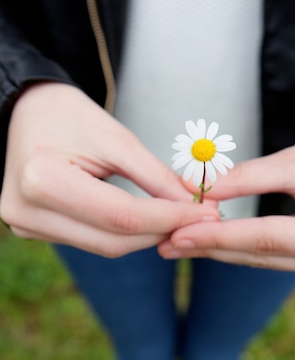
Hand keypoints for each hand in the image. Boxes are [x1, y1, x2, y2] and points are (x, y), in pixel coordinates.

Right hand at [0, 82, 218, 255]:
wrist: (24, 113)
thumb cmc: (66, 115)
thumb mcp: (115, 138)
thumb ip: (154, 177)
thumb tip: (193, 206)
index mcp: (44, 180)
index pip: (121, 216)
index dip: (169, 218)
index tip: (206, 214)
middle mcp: (28, 211)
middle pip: (113, 240)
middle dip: (163, 232)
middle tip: (201, 220)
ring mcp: (27, 225)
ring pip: (105, 246)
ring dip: (147, 237)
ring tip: (181, 220)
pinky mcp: (35, 230)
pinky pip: (92, 241)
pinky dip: (124, 235)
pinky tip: (150, 222)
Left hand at [159, 113, 294, 277]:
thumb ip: (248, 179)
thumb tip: (198, 192)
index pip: (265, 239)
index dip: (217, 237)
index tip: (176, 234)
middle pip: (261, 255)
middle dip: (211, 248)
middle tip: (164, 243)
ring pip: (265, 258)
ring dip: (222, 249)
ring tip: (178, 243)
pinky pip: (275, 254)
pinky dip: (243, 245)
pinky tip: (211, 240)